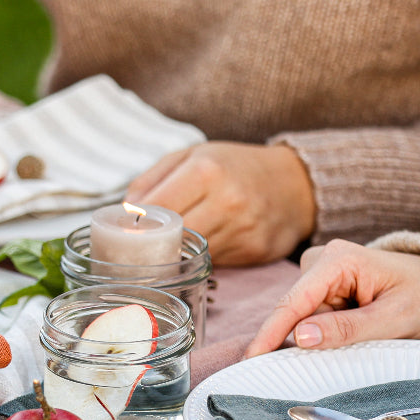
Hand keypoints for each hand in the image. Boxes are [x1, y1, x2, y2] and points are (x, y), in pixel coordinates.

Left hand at [125, 142, 315, 265]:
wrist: (295, 184)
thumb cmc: (235, 166)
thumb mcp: (193, 155)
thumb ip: (154, 179)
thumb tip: (124, 209)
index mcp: (206, 170)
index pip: (156, 209)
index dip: (137, 224)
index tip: (125, 231)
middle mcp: (226, 200)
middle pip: (172, 236)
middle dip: (153, 244)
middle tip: (140, 247)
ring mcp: (243, 228)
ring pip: (191, 254)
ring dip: (177, 254)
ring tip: (170, 246)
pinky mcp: (255, 251)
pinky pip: (214, 263)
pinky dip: (202, 259)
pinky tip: (203, 247)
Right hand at [245, 239, 419, 356]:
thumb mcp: (393, 320)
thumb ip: (347, 329)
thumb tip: (300, 337)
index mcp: (339, 259)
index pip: (295, 301)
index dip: (271, 332)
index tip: (251, 358)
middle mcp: (323, 259)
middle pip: (295, 310)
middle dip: (304, 338)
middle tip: (337, 352)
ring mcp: (320, 272)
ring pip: (301, 317)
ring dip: (322, 336)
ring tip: (364, 335)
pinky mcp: (321, 286)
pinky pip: (310, 317)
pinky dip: (325, 332)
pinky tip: (350, 332)